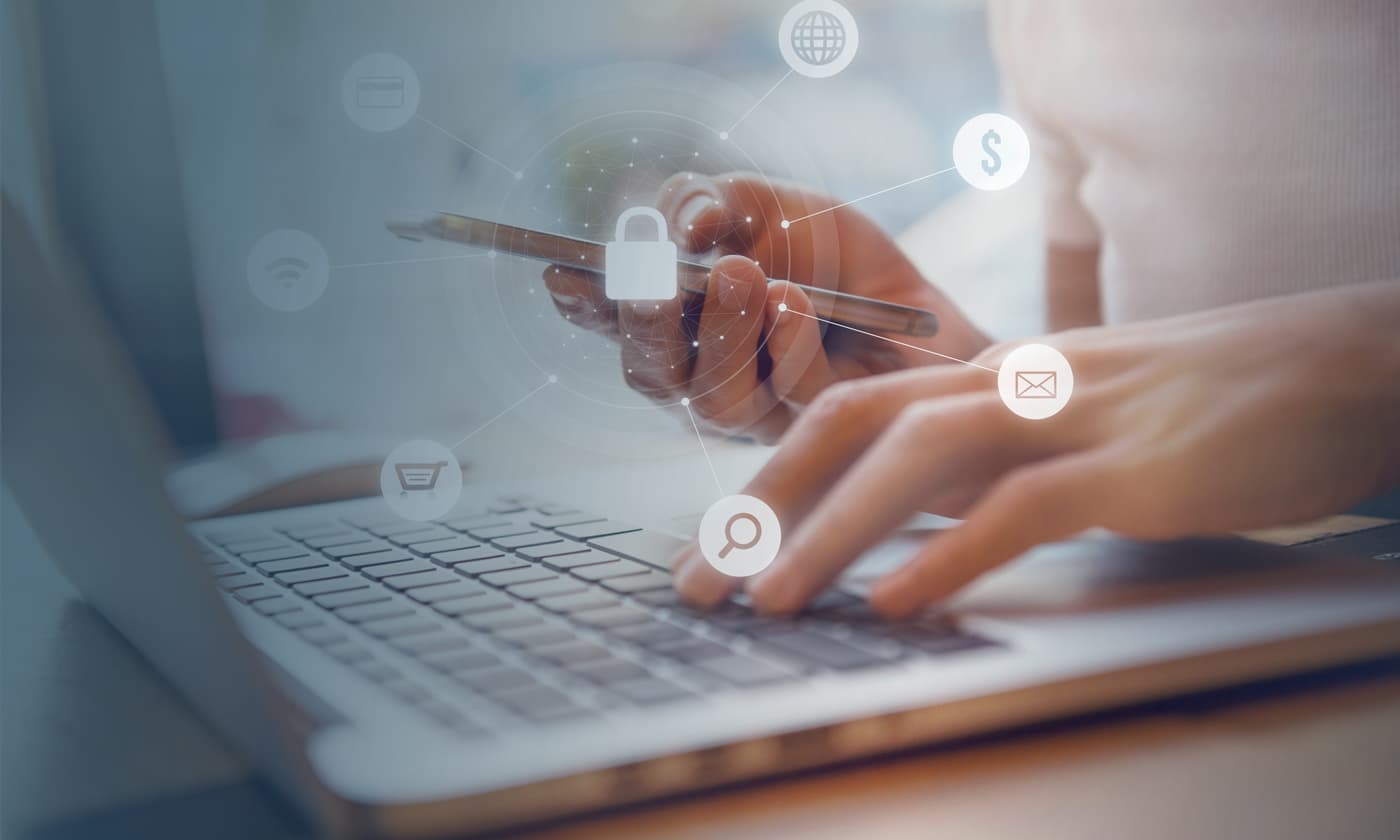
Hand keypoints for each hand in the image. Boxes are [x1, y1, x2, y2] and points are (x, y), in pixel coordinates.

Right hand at [543, 172, 988, 440]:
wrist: (924, 309)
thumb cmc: (838, 261)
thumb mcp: (770, 205)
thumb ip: (710, 204)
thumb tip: (675, 229)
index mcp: (679, 321)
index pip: (614, 319)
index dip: (584, 302)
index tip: (562, 272)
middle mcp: (703, 374)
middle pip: (650, 371)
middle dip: (645, 325)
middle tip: (656, 280)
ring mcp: (757, 412)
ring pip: (713, 394)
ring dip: (724, 330)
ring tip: (743, 275)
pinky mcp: (816, 430)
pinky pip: (788, 397)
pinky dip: (785, 346)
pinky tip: (793, 304)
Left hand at [671, 281, 1399, 615]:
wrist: (1340, 366)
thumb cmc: (1197, 405)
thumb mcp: (1070, 421)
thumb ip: (986, 462)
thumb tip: (901, 524)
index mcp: (989, 376)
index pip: (846, 413)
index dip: (765, 477)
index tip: (711, 547)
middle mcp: (1013, 384)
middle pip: (852, 424)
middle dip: (761, 505)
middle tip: (698, 586)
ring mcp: (1075, 415)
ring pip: (922, 456)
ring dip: (835, 531)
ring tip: (773, 601)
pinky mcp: (1139, 462)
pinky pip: (1027, 503)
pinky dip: (955, 552)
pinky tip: (901, 602)